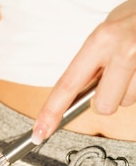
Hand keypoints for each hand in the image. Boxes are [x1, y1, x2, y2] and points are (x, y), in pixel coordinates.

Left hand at [31, 0, 135, 143]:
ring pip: (127, 101)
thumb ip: (90, 61)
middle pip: (102, 105)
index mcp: (101, 40)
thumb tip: (75, 92)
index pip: (67, 85)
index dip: (51, 113)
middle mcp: (123, 51)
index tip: (39, 132)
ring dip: (128, 89)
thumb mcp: (106, 32)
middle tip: (114, 78)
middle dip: (106, 98)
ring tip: (133, 65)